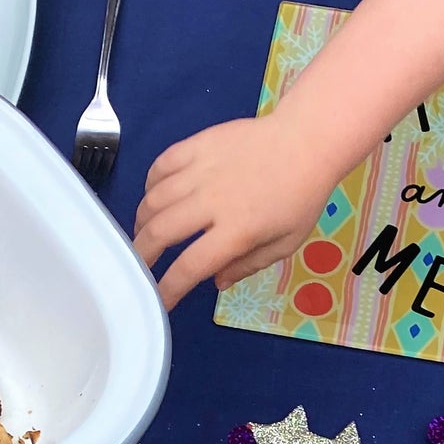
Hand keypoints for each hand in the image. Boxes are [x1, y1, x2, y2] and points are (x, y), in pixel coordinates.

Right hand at [133, 112, 344, 310]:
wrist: (305, 143)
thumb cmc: (301, 198)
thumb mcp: (285, 243)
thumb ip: (249, 265)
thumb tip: (217, 282)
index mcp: (237, 230)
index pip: (191, 266)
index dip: (169, 287)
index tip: (158, 300)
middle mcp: (212, 200)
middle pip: (161, 231)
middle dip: (142, 254)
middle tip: (138, 265)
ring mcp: (201, 169)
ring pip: (154, 198)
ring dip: (142, 221)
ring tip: (143, 234)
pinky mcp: (196, 145)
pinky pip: (160, 166)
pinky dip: (150, 185)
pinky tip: (152, 197)